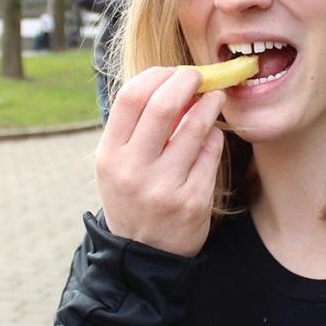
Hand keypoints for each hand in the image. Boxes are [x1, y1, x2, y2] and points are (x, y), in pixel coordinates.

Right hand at [95, 67, 225, 256]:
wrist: (144, 254)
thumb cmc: (133, 197)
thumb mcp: (118, 166)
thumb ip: (136, 130)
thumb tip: (170, 85)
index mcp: (109, 156)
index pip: (130, 99)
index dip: (155, 76)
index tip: (172, 71)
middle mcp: (133, 170)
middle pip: (162, 107)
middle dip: (185, 82)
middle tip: (199, 76)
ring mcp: (165, 187)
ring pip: (194, 129)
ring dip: (209, 105)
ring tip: (216, 97)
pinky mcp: (194, 202)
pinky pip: (211, 155)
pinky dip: (215, 137)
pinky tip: (214, 132)